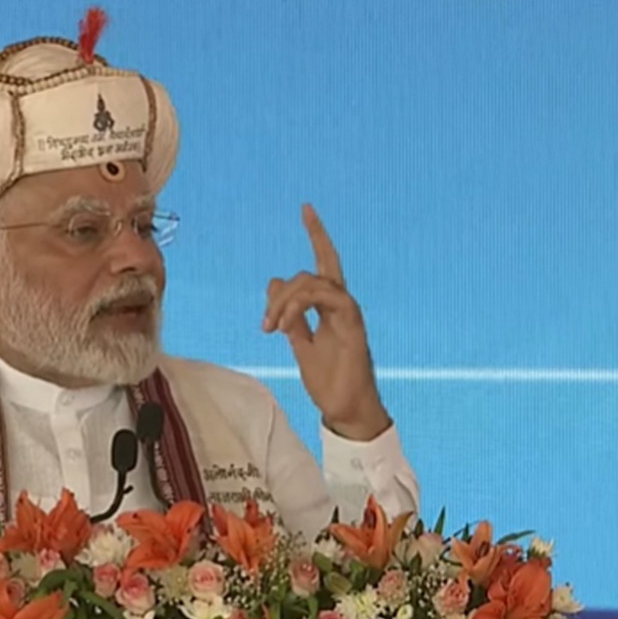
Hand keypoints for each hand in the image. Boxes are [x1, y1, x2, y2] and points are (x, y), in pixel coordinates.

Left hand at [262, 204, 390, 440]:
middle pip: (312, 271)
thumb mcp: (299, 343)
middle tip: (265, 324)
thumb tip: (275, 284)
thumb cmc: (328, 380)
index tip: (306, 208)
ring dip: (285, 302)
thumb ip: (289, 315)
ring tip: (272, 328)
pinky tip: (285, 324)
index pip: (324, 262)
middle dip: (280, 291)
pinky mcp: (352, 323)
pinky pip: (326, 297)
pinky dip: (300, 305)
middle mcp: (341, 304)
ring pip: (313, 282)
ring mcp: (348, 312)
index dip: (317, 234)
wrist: (345, 409)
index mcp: (330, 306)